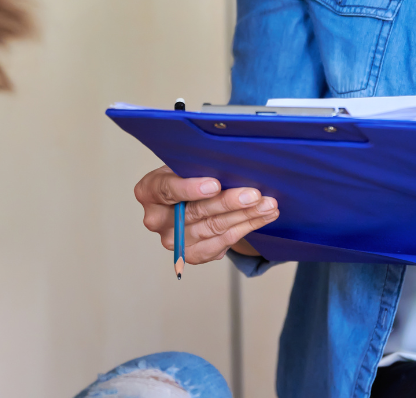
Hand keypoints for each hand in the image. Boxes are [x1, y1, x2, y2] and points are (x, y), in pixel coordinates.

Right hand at [134, 165, 279, 263]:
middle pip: (195, 212)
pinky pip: (220, 244)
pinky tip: (261, 218)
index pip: (167, 189)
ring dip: (245, 216)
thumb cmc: (186, 174)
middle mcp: (156, 219)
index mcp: (148, 191)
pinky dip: (244, 230)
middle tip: (254, 195)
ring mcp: (172, 240)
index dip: (191, 188)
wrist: (187, 197)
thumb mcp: (185, 163)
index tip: (215, 184)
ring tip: (267, 205)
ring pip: (213, 228)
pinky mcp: (190, 254)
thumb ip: (198, 165)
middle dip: (229, 202)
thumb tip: (230, 160)